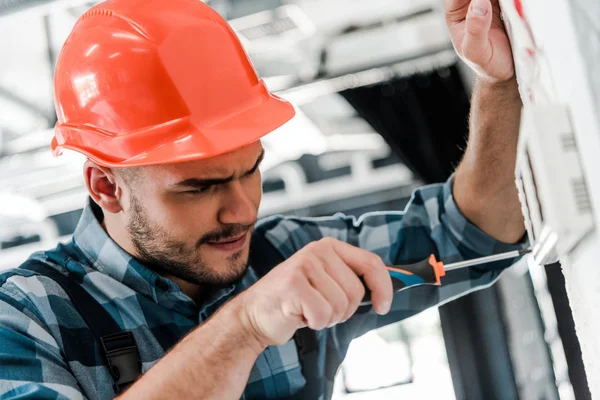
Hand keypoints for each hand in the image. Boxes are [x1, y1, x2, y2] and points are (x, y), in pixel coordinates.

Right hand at [237, 237, 392, 346]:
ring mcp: (304, 265)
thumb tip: (390, 287)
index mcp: (329, 246)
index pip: (371, 263)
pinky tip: (298, 315)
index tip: (383, 307)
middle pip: (356, 292)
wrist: (254, 315)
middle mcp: (317, 250)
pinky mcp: (293, 285)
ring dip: (327, 318)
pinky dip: (314, 323)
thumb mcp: (326, 283)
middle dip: (344, 311)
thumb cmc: (295, 302)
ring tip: (308, 310)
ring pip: (341, 306)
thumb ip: (352, 279)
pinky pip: (323, 315)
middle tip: (321, 309)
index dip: (383, 287)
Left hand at [445, 0, 514, 82]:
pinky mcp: (507, 2)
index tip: (486, 1)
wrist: (505, 71)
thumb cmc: (485, 64)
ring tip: (511, 5)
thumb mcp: (475, 52)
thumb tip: (479, 3)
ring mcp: (489, 1)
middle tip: (503, 4)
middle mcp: (471, 3)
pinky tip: (517, 3)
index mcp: (456, 12)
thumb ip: (475, 29)